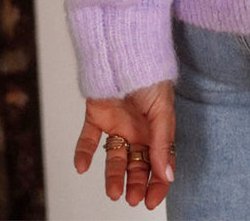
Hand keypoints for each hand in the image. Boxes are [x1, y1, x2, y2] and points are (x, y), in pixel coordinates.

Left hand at [74, 80, 175, 208]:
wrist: (126, 49)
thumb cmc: (150, 74)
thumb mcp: (163, 110)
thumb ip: (162, 142)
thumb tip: (167, 174)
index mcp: (157, 129)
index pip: (159, 162)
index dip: (158, 182)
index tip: (152, 200)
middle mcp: (137, 130)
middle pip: (136, 164)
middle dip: (135, 183)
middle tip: (132, 199)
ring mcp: (116, 124)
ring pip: (114, 157)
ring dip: (113, 176)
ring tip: (113, 192)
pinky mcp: (96, 116)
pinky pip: (88, 139)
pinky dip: (84, 153)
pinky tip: (82, 167)